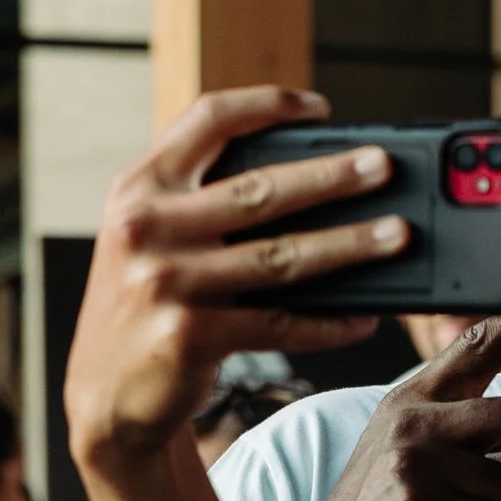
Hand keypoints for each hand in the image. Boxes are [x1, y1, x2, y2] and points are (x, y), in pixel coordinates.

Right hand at [64, 86, 405, 479]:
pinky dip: (327, 322)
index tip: (321, 108)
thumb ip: (200, 199)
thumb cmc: (146, 305)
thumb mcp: (150, 237)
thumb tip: (310, 180)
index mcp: (139, 186)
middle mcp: (146, 226)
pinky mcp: (188, 336)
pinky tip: (364, 317)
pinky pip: (278, 323)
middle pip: (259, 189)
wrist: (105, 395)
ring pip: (279, 258)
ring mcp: (165, 281)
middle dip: (332, 176)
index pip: (207, 120)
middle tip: (383, 167)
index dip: (268, 105)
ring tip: (396, 236)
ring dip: (348, 246)